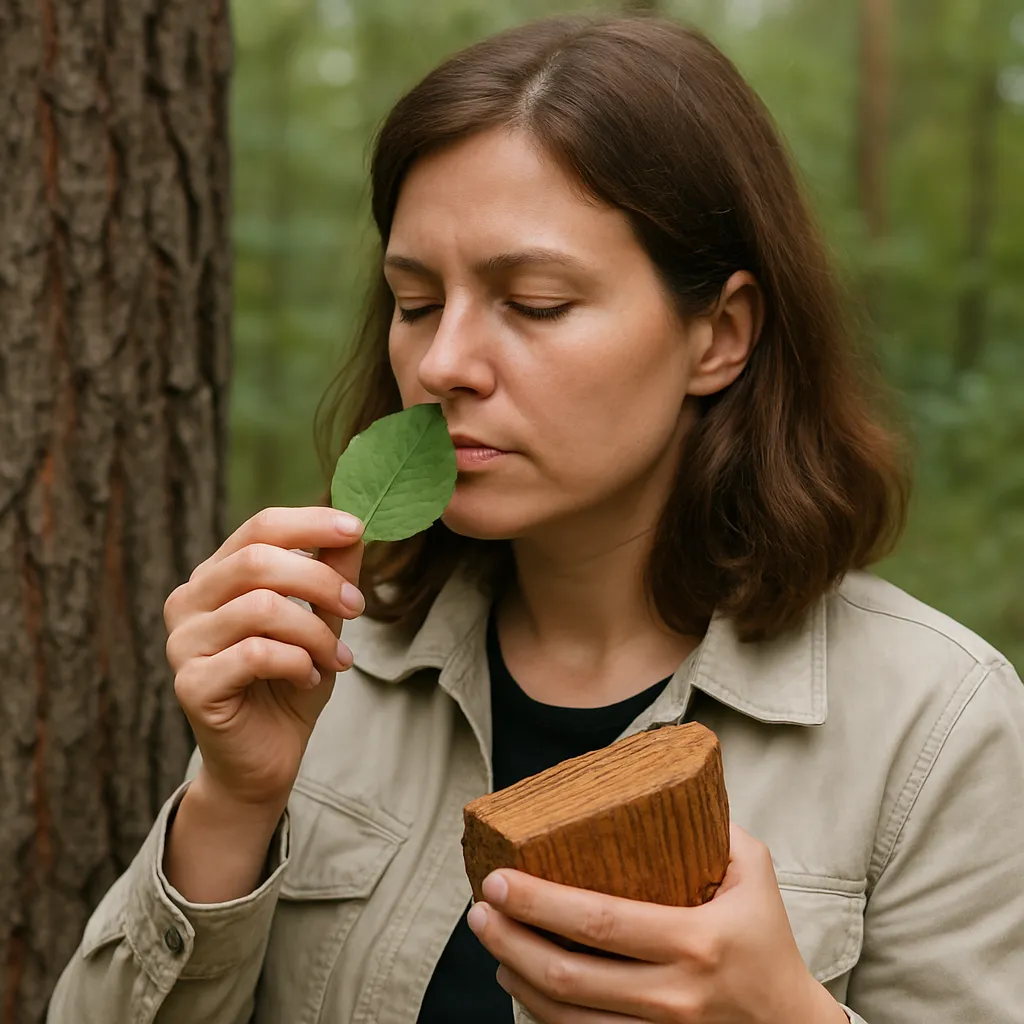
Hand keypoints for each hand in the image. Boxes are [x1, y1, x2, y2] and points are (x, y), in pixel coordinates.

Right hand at [163, 505, 365, 811]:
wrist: (266, 758)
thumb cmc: (290, 682)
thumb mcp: (320, 621)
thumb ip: (330, 574)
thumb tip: (354, 529)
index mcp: (216, 576)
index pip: (259, 528)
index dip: (309, 523)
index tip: (356, 527)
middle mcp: (189, 601)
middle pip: (258, 561)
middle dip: (321, 580)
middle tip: (357, 607)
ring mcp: (183, 643)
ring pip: (260, 607)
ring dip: (315, 631)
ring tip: (338, 658)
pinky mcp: (190, 684)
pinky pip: (255, 654)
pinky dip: (297, 662)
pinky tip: (309, 678)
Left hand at [466, 823, 848, 1023]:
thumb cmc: (767, 938)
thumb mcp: (753, 871)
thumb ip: (713, 825)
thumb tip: (662, 781)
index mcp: (696, 940)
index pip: (600, 922)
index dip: (540, 904)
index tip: (498, 880)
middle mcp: (674, 995)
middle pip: (569, 976)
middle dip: (511, 940)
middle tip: (479, 909)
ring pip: (566, 1019)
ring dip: (517, 977)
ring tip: (491, 940)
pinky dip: (541, 1014)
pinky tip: (521, 980)